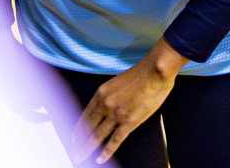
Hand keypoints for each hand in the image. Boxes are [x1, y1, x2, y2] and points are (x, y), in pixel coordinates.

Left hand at [70, 38, 185, 163]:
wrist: (155, 71)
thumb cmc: (141, 73)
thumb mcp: (116, 82)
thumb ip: (108, 96)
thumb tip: (106, 109)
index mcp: (100, 94)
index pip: (84, 117)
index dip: (77, 130)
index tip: (73, 139)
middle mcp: (105, 105)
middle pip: (87, 129)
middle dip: (78, 143)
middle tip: (73, 153)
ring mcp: (116, 114)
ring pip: (97, 136)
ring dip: (86, 149)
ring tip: (80, 157)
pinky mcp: (129, 121)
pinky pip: (115, 140)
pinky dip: (107, 151)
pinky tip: (100, 159)